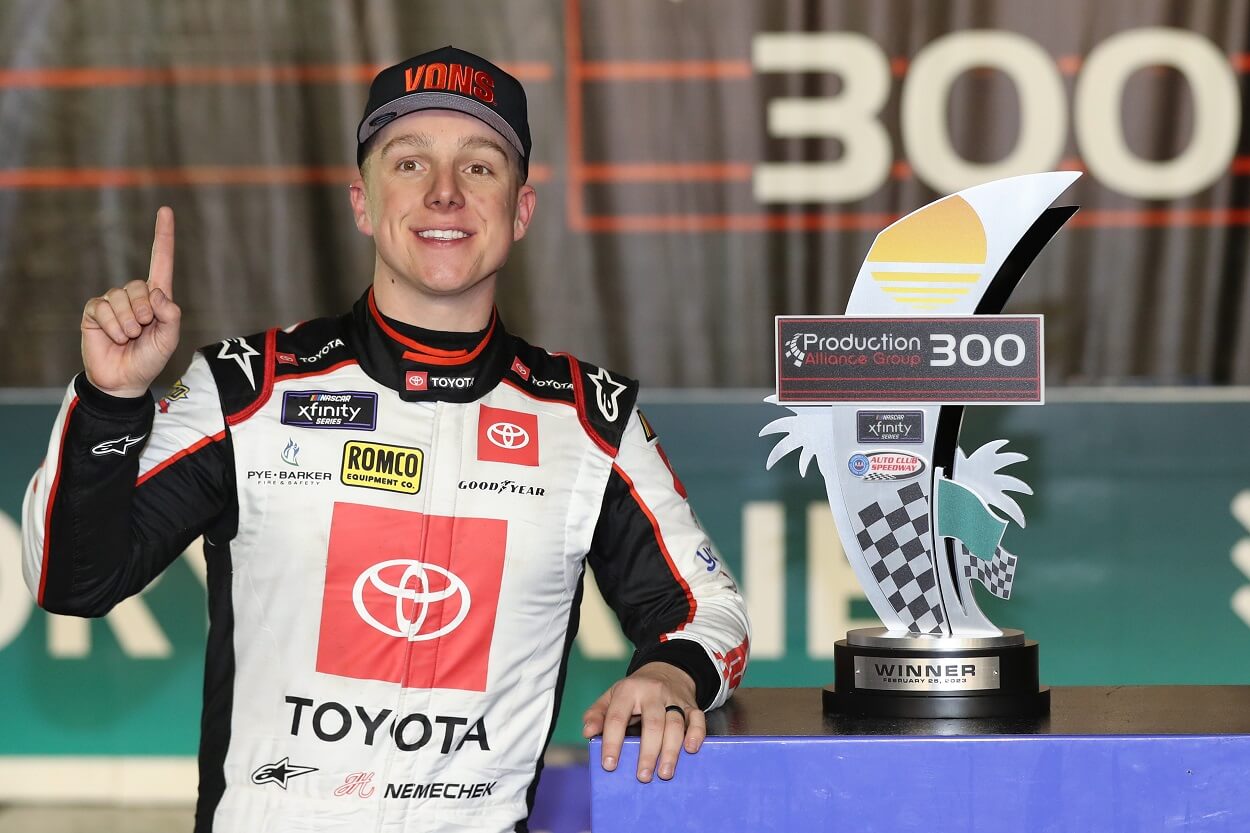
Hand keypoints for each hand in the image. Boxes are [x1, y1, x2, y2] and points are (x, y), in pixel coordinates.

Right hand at [81, 207, 180, 396]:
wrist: (123, 380)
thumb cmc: (150, 360)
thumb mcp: (169, 340)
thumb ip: (171, 316)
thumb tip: (159, 293)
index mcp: (157, 298)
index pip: (161, 262)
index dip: (163, 237)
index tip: (165, 210)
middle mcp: (135, 295)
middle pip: (140, 286)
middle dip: (144, 313)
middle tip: (142, 332)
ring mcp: (113, 302)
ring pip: (121, 298)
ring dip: (128, 324)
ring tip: (129, 338)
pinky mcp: (95, 311)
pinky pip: (104, 308)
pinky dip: (112, 326)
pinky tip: (114, 337)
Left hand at [582, 661, 705, 782]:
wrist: (664, 671)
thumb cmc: (634, 692)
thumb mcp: (611, 697)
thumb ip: (597, 714)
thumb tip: (588, 732)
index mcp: (628, 690)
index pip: (617, 717)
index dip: (612, 742)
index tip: (609, 765)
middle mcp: (653, 692)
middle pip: (652, 723)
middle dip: (648, 752)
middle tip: (642, 777)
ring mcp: (674, 698)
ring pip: (676, 724)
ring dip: (671, 751)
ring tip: (665, 773)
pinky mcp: (691, 705)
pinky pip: (697, 718)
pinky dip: (697, 734)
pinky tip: (691, 749)